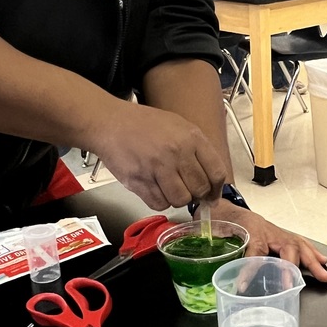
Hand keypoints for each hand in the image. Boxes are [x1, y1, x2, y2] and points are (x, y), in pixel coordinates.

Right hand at [93, 102, 227, 209]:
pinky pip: (160, 204)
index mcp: (191, 137)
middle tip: (188, 190)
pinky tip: (154, 187)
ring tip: (168, 186)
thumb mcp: (179, 126)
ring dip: (177, 198)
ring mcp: (158, 167)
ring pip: (181, 200)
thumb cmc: (144, 125)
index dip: (216, 189)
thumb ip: (198, 151)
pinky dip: (159, 201)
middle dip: (196, 195)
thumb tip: (212, 183)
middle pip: (200, 189)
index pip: (217, 172)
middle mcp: (177, 152)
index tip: (213, 196)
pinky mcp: (140, 181)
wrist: (109, 122)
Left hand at [206, 199, 326, 280]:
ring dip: (312, 262)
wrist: (231, 209)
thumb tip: (221, 275)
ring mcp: (280, 233)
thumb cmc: (227, 222)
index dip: (250, 268)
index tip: (243, 285)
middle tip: (294, 284)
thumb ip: (221, 251)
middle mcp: (271, 231)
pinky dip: (313, 253)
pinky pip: (301, 243)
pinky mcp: (284, 236)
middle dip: (292, 267)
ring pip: (299, 246)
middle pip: (287, 248)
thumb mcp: (218, 235)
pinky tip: (322, 260)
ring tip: (324, 275)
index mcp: (253, 231)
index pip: (254, 250)